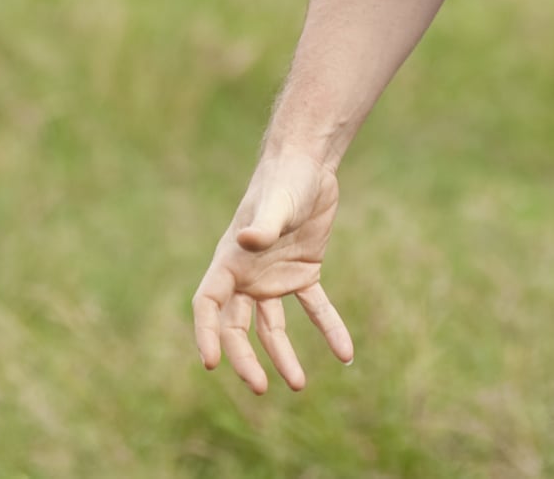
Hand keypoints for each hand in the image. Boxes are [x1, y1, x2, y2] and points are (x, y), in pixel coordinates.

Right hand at [191, 152, 354, 393]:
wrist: (309, 166)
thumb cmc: (284, 181)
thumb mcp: (276, 204)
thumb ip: (263, 225)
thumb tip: (247, 241)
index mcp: (228, 263)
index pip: (207, 306)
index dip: (206, 334)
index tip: (211, 363)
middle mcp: (246, 277)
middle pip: (238, 326)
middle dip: (245, 358)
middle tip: (261, 387)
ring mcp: (274, 278)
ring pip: (273, 327)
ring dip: (284, 355)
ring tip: (299, 385)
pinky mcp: (304, 273)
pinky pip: (314, 309)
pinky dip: (329, 329)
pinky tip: (346, 353)